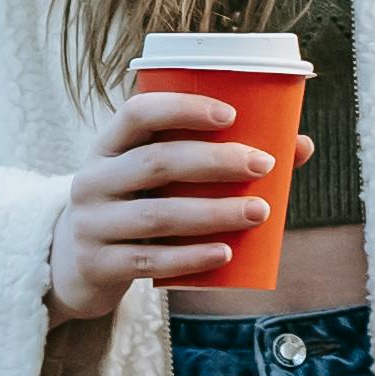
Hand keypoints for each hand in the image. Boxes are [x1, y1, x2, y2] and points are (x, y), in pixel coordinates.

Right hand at [44, 89, 302, 321]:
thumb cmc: (135, 207)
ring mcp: (92, 224)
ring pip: (156, 215)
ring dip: (213, 213)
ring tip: (259, 212)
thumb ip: (213, 160)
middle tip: (263, 164)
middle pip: (156, 162)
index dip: (183, 108)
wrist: (75, 266)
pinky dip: (190, 256)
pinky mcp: (98, 265)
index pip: (138, 112)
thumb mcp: (155, 179)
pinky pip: (148, 260)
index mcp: (109, 146)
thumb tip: (299, 144)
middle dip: (215, 161)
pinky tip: (224, 253)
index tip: (231, 114)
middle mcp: (94, 180)